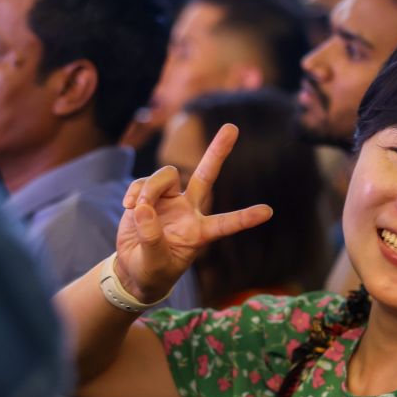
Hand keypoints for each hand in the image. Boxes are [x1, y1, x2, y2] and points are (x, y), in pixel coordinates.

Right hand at [115, 124, 272, 301]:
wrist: (134, 267)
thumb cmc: (153, 269)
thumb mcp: (154, 262)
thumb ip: (151, 238)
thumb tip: (143, 208)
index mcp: (199, 232)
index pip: (225, 224)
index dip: (244, 218)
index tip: (268, 212)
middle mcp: (189, 211)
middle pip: (206, 175)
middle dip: (217, 151)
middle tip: (232, 127)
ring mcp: (171, 200)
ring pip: (166, 175)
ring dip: (150, 188)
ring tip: (137, 208)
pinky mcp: (150, 195)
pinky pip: (143, 183)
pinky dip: (135, 191)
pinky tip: (128, 206)